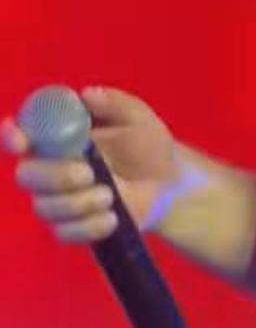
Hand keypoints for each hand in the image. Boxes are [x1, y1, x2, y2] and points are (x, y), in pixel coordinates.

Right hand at [2, 86, 181, 241]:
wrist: (168, 184)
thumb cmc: (147, 145)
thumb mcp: (137, 119)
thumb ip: (115, 104)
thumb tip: (88, 94)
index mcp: (58, 138)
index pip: (20, 136)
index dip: (11, 137)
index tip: (21, 139)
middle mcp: (49, 169)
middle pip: (26, 176)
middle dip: (54, 176)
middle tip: (89, 173)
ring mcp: (58, 201)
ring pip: (45, 207)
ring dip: (79, 203)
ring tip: (111, 195)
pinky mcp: (71, 227)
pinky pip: (64, 233)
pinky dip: (88, 227)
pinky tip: (112, 218)